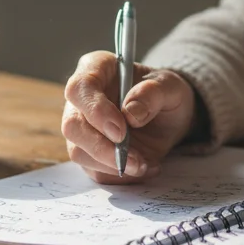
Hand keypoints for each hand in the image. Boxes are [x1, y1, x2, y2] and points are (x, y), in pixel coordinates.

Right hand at [61, 51, 197, 183]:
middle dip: (102, 147)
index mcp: (97, 69)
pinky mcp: (89, 152)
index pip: (80, 88)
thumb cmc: (165, 93)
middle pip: (73, 125)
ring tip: (145, 164)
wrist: (168, 116)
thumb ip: (152, 93)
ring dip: (112, 165)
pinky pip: (94, 170)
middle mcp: (82, 99)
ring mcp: (82, 127)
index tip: (121, 131)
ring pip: (79, 152)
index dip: (96, 111)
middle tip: (135, 159)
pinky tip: (144, 166)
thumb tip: (130, 113)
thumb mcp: (170, 86)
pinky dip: (119, 175)